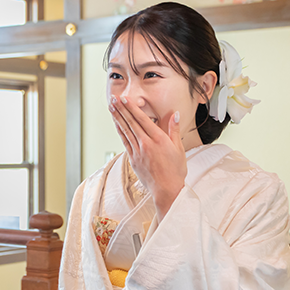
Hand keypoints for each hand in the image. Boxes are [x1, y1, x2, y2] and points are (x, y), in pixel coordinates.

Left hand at [110, 96, 186, 219]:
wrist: (167, 190)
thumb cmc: (175, 171)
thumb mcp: (179, 149)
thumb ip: (174, 130)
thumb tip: (175, 115)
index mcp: (158, 139)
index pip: (142, 119)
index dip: (132, 108)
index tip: (124, 99)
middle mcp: (146, 144)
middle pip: (131, 123)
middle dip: (121, 109)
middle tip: (113, 99)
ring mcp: (138, 152)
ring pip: (125, 131)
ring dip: (117, 118)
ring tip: (111, 108)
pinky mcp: (133, 159)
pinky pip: (125, 142)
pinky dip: (120, 132)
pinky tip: (116, 125)